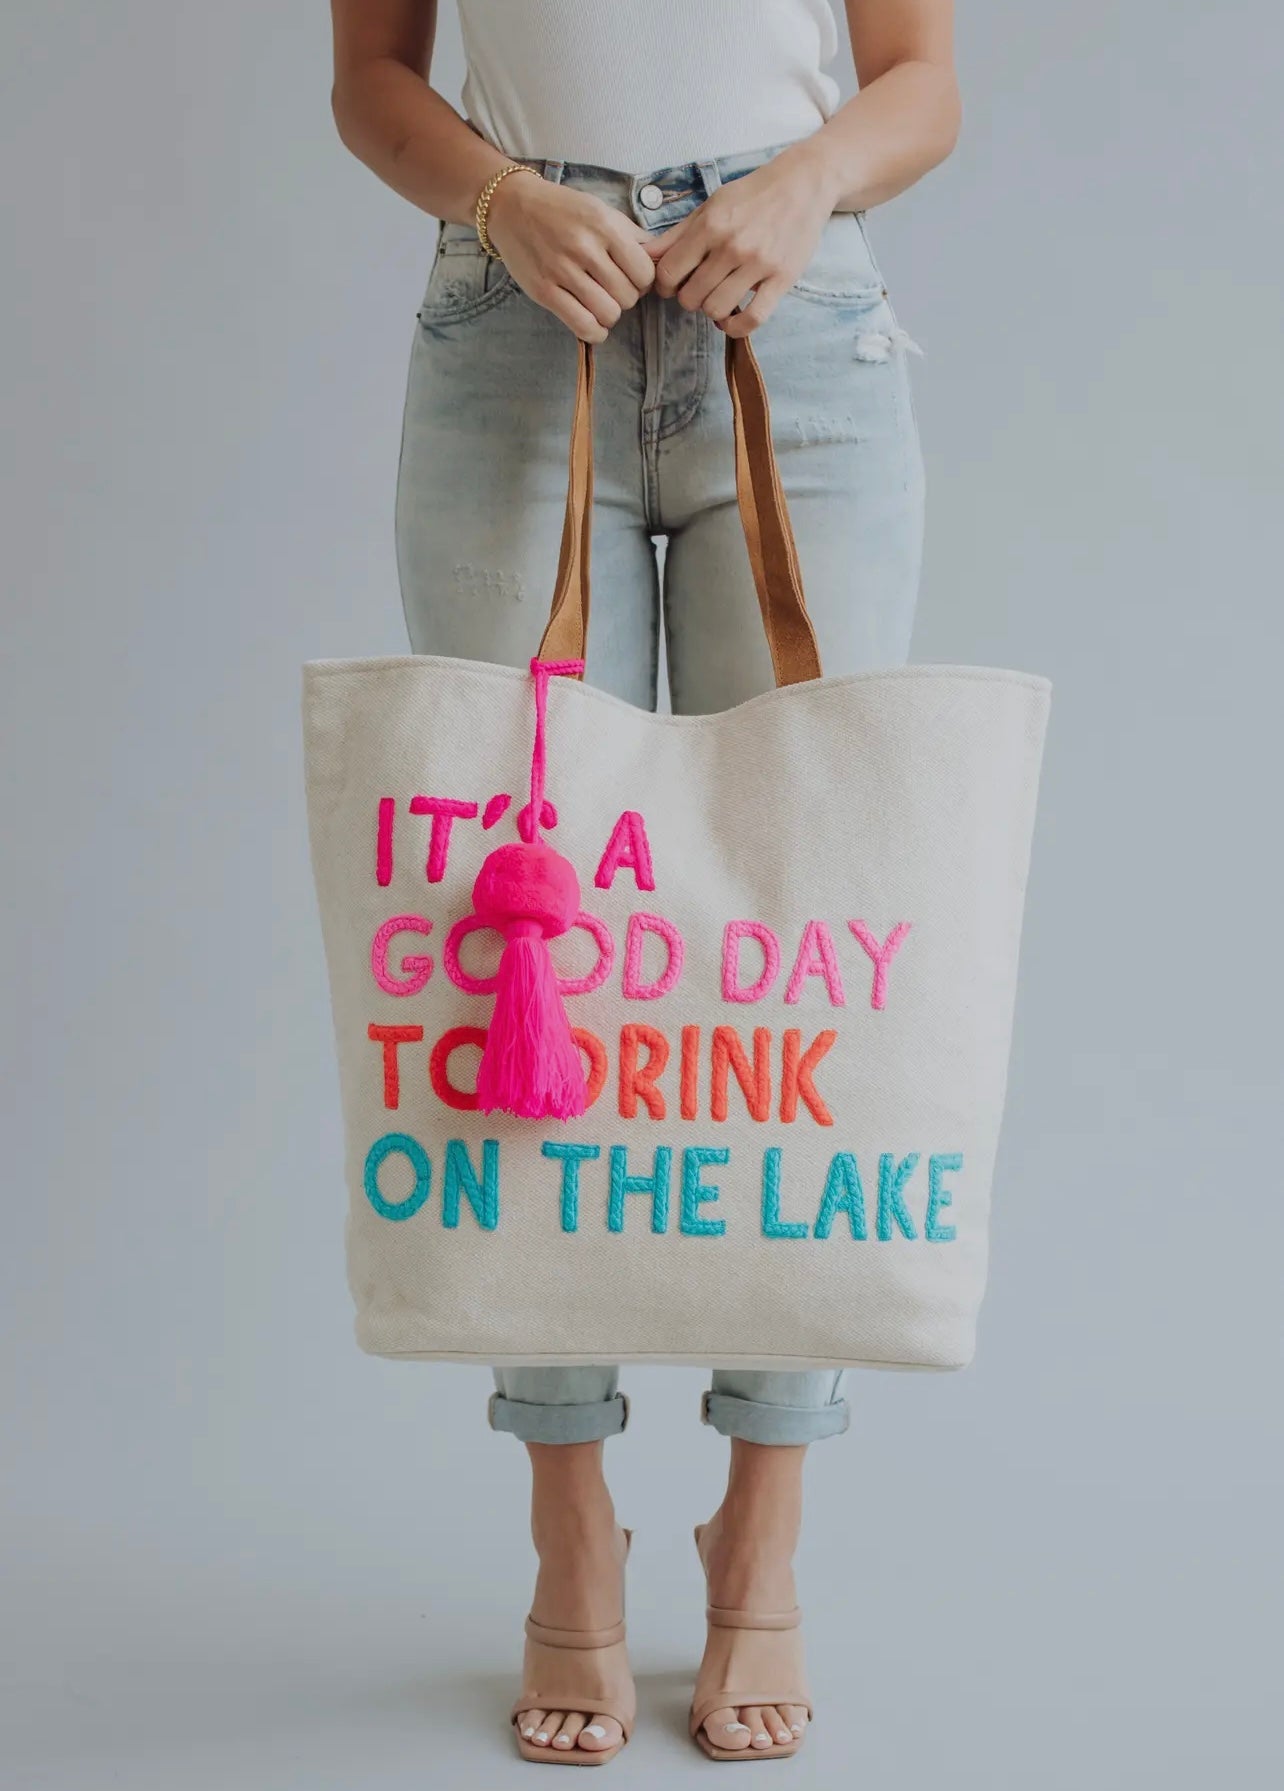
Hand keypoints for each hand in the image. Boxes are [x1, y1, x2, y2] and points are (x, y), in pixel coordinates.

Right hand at [486, 176, 656, 341]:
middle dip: (626, 298)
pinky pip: (582, 325)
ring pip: (608, 314)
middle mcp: (584, 248)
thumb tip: (660, 258)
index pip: (645, 272)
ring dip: (610, 315)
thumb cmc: (562, 210)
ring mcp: (562, 271)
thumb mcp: (600, 210)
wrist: (513, 206)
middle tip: (613, 289)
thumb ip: (631, 235)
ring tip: (602, 304)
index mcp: (603, 226)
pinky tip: (594, 323)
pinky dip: (595, 332)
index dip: (643, 281)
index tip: (632, 278)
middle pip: (628, 296)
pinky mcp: (544, 291)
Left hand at [647, 149, 837, 336]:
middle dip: (689, 298)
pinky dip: (736, 328)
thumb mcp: (711, 206)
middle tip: (698, 289)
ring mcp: (758, 264)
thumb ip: (677, 234)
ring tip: (717, 298)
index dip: (665, 284)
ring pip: (717, 310)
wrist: (802, 184)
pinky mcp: (782, 279)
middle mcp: (732, 246)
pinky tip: (730, 321)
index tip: (673, 284)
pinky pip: (753, 319)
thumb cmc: (752, 195)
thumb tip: (645, 255)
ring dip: (712, 311)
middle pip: (691, 297)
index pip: (670, 272)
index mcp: (711, 226)